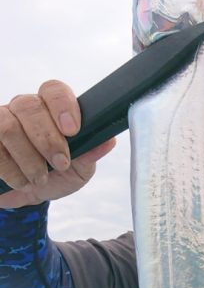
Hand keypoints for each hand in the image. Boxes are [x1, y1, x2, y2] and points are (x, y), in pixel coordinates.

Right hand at [0, 80, 115, 207]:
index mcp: (50, 110)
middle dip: (48, 139)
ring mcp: (0, 120)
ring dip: (28, 159)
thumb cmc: (54, 177)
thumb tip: (108, 141)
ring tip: (39, 178)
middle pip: (30, 107)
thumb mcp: (78, 171)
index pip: (54, 91)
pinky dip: (9, 170)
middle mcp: (23, 109)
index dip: (63, 106)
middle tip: (60, 164)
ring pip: (8, 128)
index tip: (72, 131)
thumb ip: (90, 155)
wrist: (26, 196)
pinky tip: (20, 180)